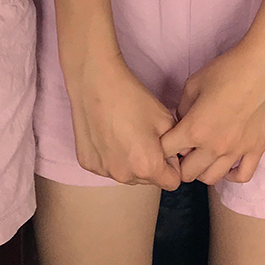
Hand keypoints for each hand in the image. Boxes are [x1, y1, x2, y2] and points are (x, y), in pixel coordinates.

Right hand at [65, 48, 180, 189]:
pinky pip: (107, 166)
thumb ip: (177, 145)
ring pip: (126, 174)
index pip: (172, 182)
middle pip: (147, 179)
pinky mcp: (87, 162)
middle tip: (143, 136)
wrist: (96, 82)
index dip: (173, 165)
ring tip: (124, 133)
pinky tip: (108, 133)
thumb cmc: (132, 98)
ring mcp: (103, 170)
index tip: (165, 148)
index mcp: (147, 167)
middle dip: (150, 163)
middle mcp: (124, 175)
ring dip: (129, 162)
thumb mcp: (166, 119)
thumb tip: (176, 157)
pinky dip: (110, 156)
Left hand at [160, 41, 264, 185]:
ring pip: (211, 179)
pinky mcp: (256, 150)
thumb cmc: (227, 70)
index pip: (166, 152)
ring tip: (202, 158)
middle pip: (187, 173)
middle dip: (180, 164)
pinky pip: (242, 176)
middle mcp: (213, 147)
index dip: (162, 146)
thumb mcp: (193, 83)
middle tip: (183, 151)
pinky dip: (231, 175)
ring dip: (202, 171)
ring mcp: (236, 152)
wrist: (264, 68)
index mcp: (194, 129)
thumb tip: (182, 122)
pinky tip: (226, 165)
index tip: (166, 140)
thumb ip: (182, 108)